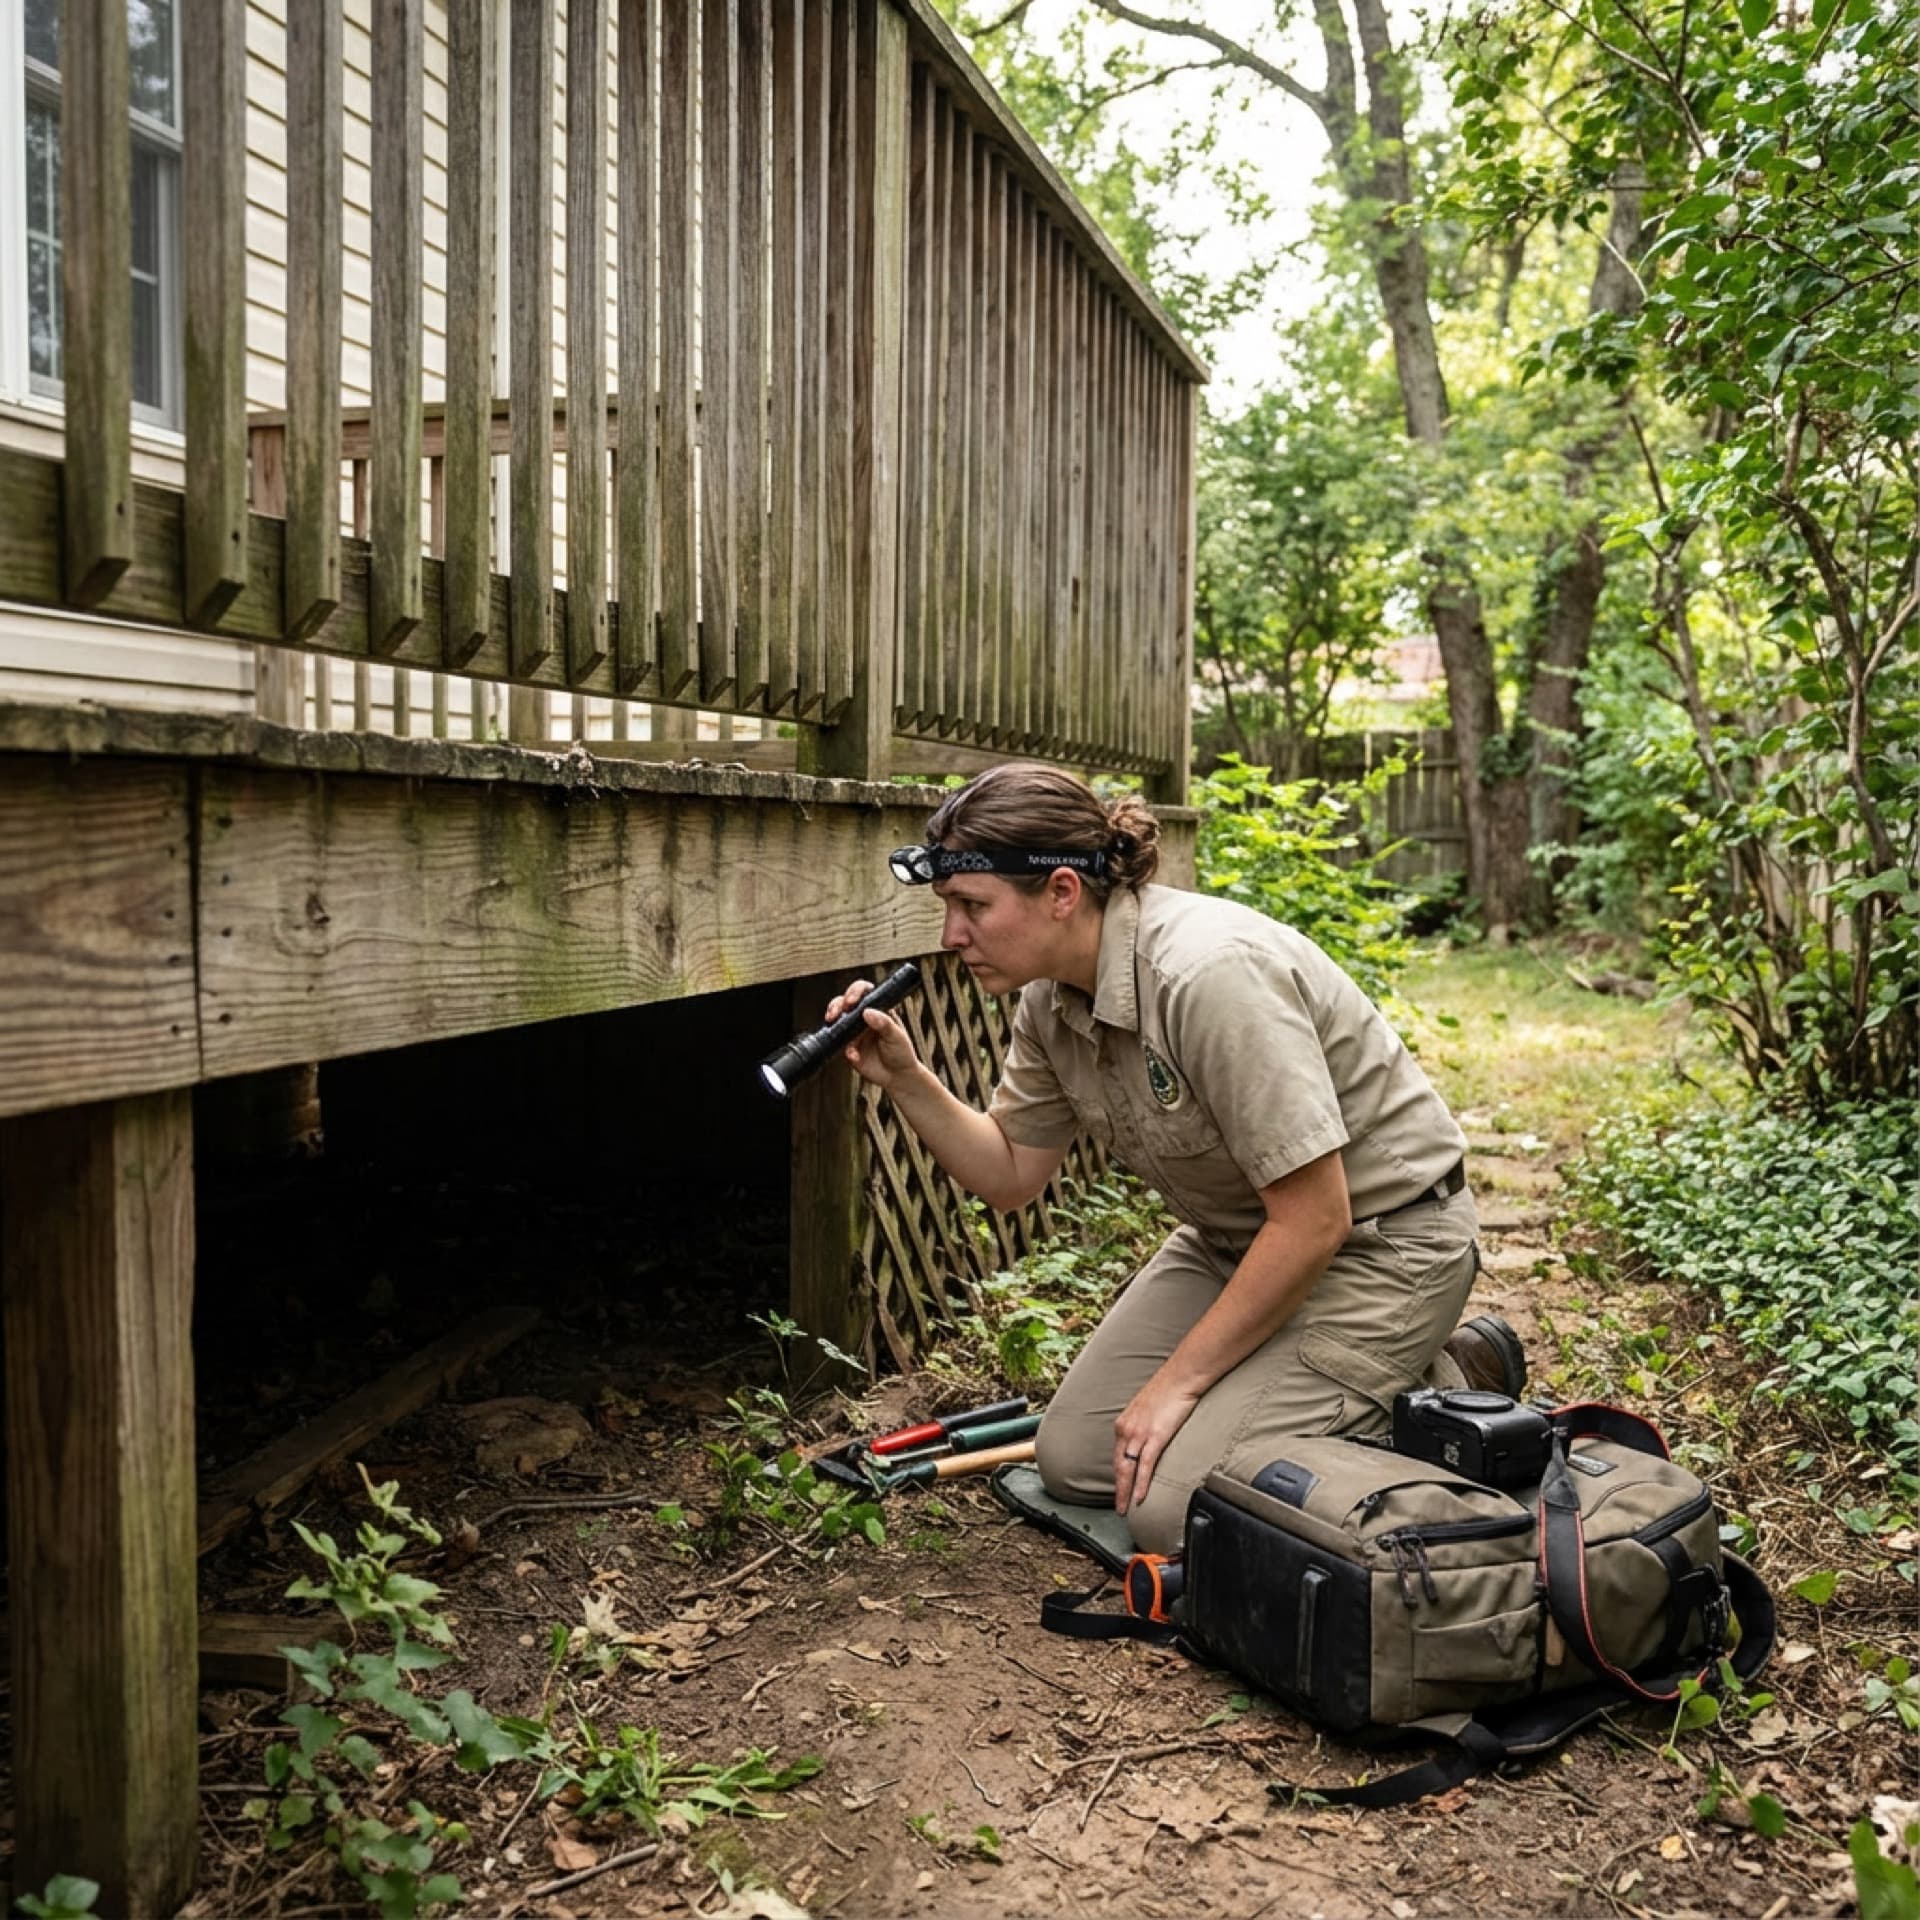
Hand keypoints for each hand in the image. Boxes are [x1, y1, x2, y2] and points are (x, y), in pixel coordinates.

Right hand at [825, 979, 922, 1093]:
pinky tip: (854, 1055)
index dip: (855, 992)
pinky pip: (840, 1045)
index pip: (864, 992)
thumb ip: (884, 1023)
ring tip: (834, 1025)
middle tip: (836, 1012)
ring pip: (837, 1021)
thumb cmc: (901, 1052)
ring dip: (834, 1022)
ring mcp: (854, 1032)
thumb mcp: (897, 1036)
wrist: (897, 1076)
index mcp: (878, 1009)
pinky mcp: (848, 1048)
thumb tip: (867, 1011)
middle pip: (844, 1003)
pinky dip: (846, 1049)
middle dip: (837, 1005)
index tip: (852, 1001)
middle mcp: (863, 1018)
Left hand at [1113, 1370, 1202, 1516]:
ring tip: (1125, 1509)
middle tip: (1119, 1507)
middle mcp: (1127, 1429)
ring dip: (1125, 1492)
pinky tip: (1140, 1497)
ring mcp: (1139, 1433)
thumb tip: (1150, 1437)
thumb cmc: (1169, 1390)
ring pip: (1128, 1469)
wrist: (1181, 1377)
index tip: (1120, 1488)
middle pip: (1119, 1466)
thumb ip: (1145, 1426)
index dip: (1118, 1474)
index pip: (1118, 1455)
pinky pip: (1145, 1466)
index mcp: (1125, 1423)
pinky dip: (1141, 1484)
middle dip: (1118, 1488)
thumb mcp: (1149, 1409)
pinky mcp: (1155, 1436)